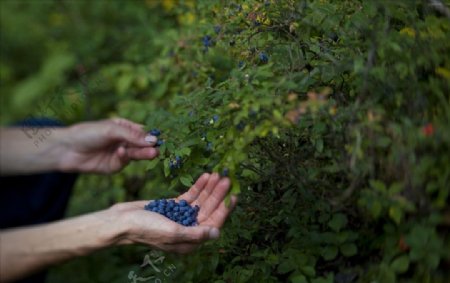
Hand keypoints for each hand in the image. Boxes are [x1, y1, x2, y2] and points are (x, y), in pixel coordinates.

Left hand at [60, 118, 158, 172]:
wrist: (66, 149)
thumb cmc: (88, 133)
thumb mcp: (112, 130)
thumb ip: (133, 135)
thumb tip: (153, 140)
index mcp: (125, 127)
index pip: (144, 131)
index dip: (154, 135)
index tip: (165, 138)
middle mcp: (124, 140)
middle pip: (142, 144)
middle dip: (151, 146)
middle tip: (159, 149)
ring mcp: (120, 154)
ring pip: (136, 154)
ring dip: (144, 154)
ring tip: (153, 153)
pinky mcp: (114, 166)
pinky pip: (124, 162)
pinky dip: (125, 157)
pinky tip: (122, 152)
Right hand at [112, 173, 237, 252]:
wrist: (121, 221)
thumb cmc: (144, 229)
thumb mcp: (171, 232)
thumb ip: (194, 234)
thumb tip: (216, 233)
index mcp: (189, 240)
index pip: (213, 223)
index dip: (224, 209)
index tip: (234, 195)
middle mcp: (188, 229)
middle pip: (208, 209)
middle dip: (218, 194)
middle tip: (226, 177)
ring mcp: (181, 216)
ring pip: (200, 201)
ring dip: (209, 188)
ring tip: (217, 173)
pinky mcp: (173, 206)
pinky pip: (190, 196)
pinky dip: (198, 186)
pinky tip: (205, 176)